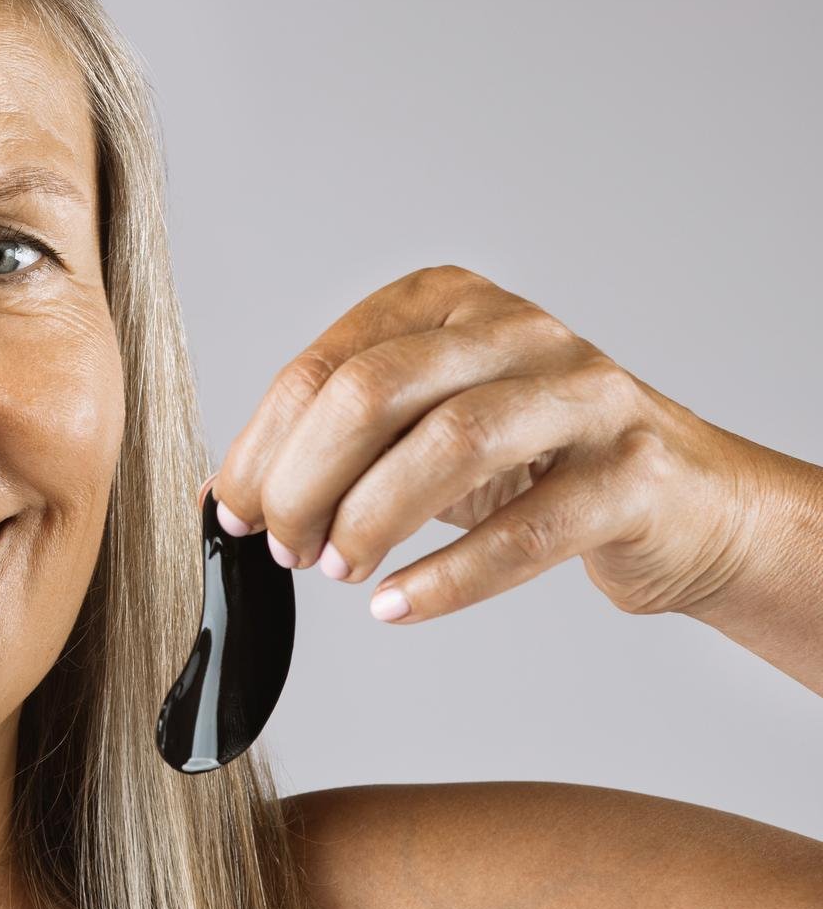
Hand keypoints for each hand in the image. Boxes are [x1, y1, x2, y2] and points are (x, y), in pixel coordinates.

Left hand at [203, 264, 762, 624]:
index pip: (324, 366)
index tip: (235, 511)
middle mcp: (515, 330)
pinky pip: (526, 529)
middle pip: (374, 391)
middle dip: (306, 480)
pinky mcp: (633, 472)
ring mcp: (584, 394)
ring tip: (337, 570)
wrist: (685, 504)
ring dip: (370, 518)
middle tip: (287, 547)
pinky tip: (395, 604)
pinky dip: (446, 576)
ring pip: (451, 442)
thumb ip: (333, 448)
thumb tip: (223, 496)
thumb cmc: (534, 464)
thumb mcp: (422, 433)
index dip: (263, 447)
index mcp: (445, 303)